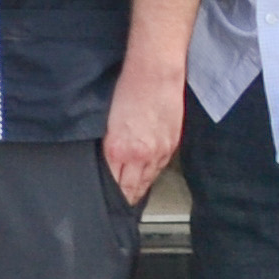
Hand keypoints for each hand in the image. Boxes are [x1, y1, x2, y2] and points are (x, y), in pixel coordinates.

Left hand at [101, 67, 183, 205]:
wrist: (155, 72)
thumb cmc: (128, 88)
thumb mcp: (108, 121)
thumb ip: (109, 145)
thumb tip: (108, 162)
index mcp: (119, 149)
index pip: (114, 184)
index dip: (111, 195)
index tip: (107, 202)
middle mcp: (140, 155)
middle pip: (132, 187)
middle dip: (125, 197)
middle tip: (118, 206)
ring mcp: (159, 151)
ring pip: (147, 180)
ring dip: (138, 189)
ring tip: (132, 196)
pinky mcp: (171, 145)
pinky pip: (160, 168)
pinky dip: (152, 175)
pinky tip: (146, 177)